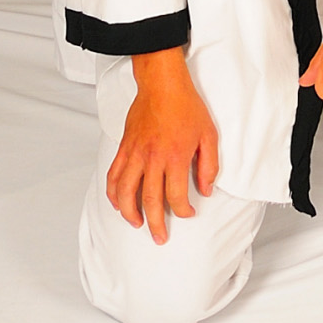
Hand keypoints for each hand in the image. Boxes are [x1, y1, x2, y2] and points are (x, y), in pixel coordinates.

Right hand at [107, 49, 218, 242]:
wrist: (162, 85)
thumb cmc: (187, 107)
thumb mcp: (209, 134)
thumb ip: (209, 165)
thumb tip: (207, 190)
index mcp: (176, 157)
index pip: (177, 195)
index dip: (183, 210)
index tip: (188, 213)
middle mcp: (153, 159)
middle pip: (150, 201)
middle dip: (156, 223)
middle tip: (160, 237)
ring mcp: (135, 154)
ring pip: (125, 192)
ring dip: (130, 213)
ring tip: (137, 224)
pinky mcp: (124, 148)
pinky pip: (113, 176)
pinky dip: (113, 194)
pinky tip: (119, 203)